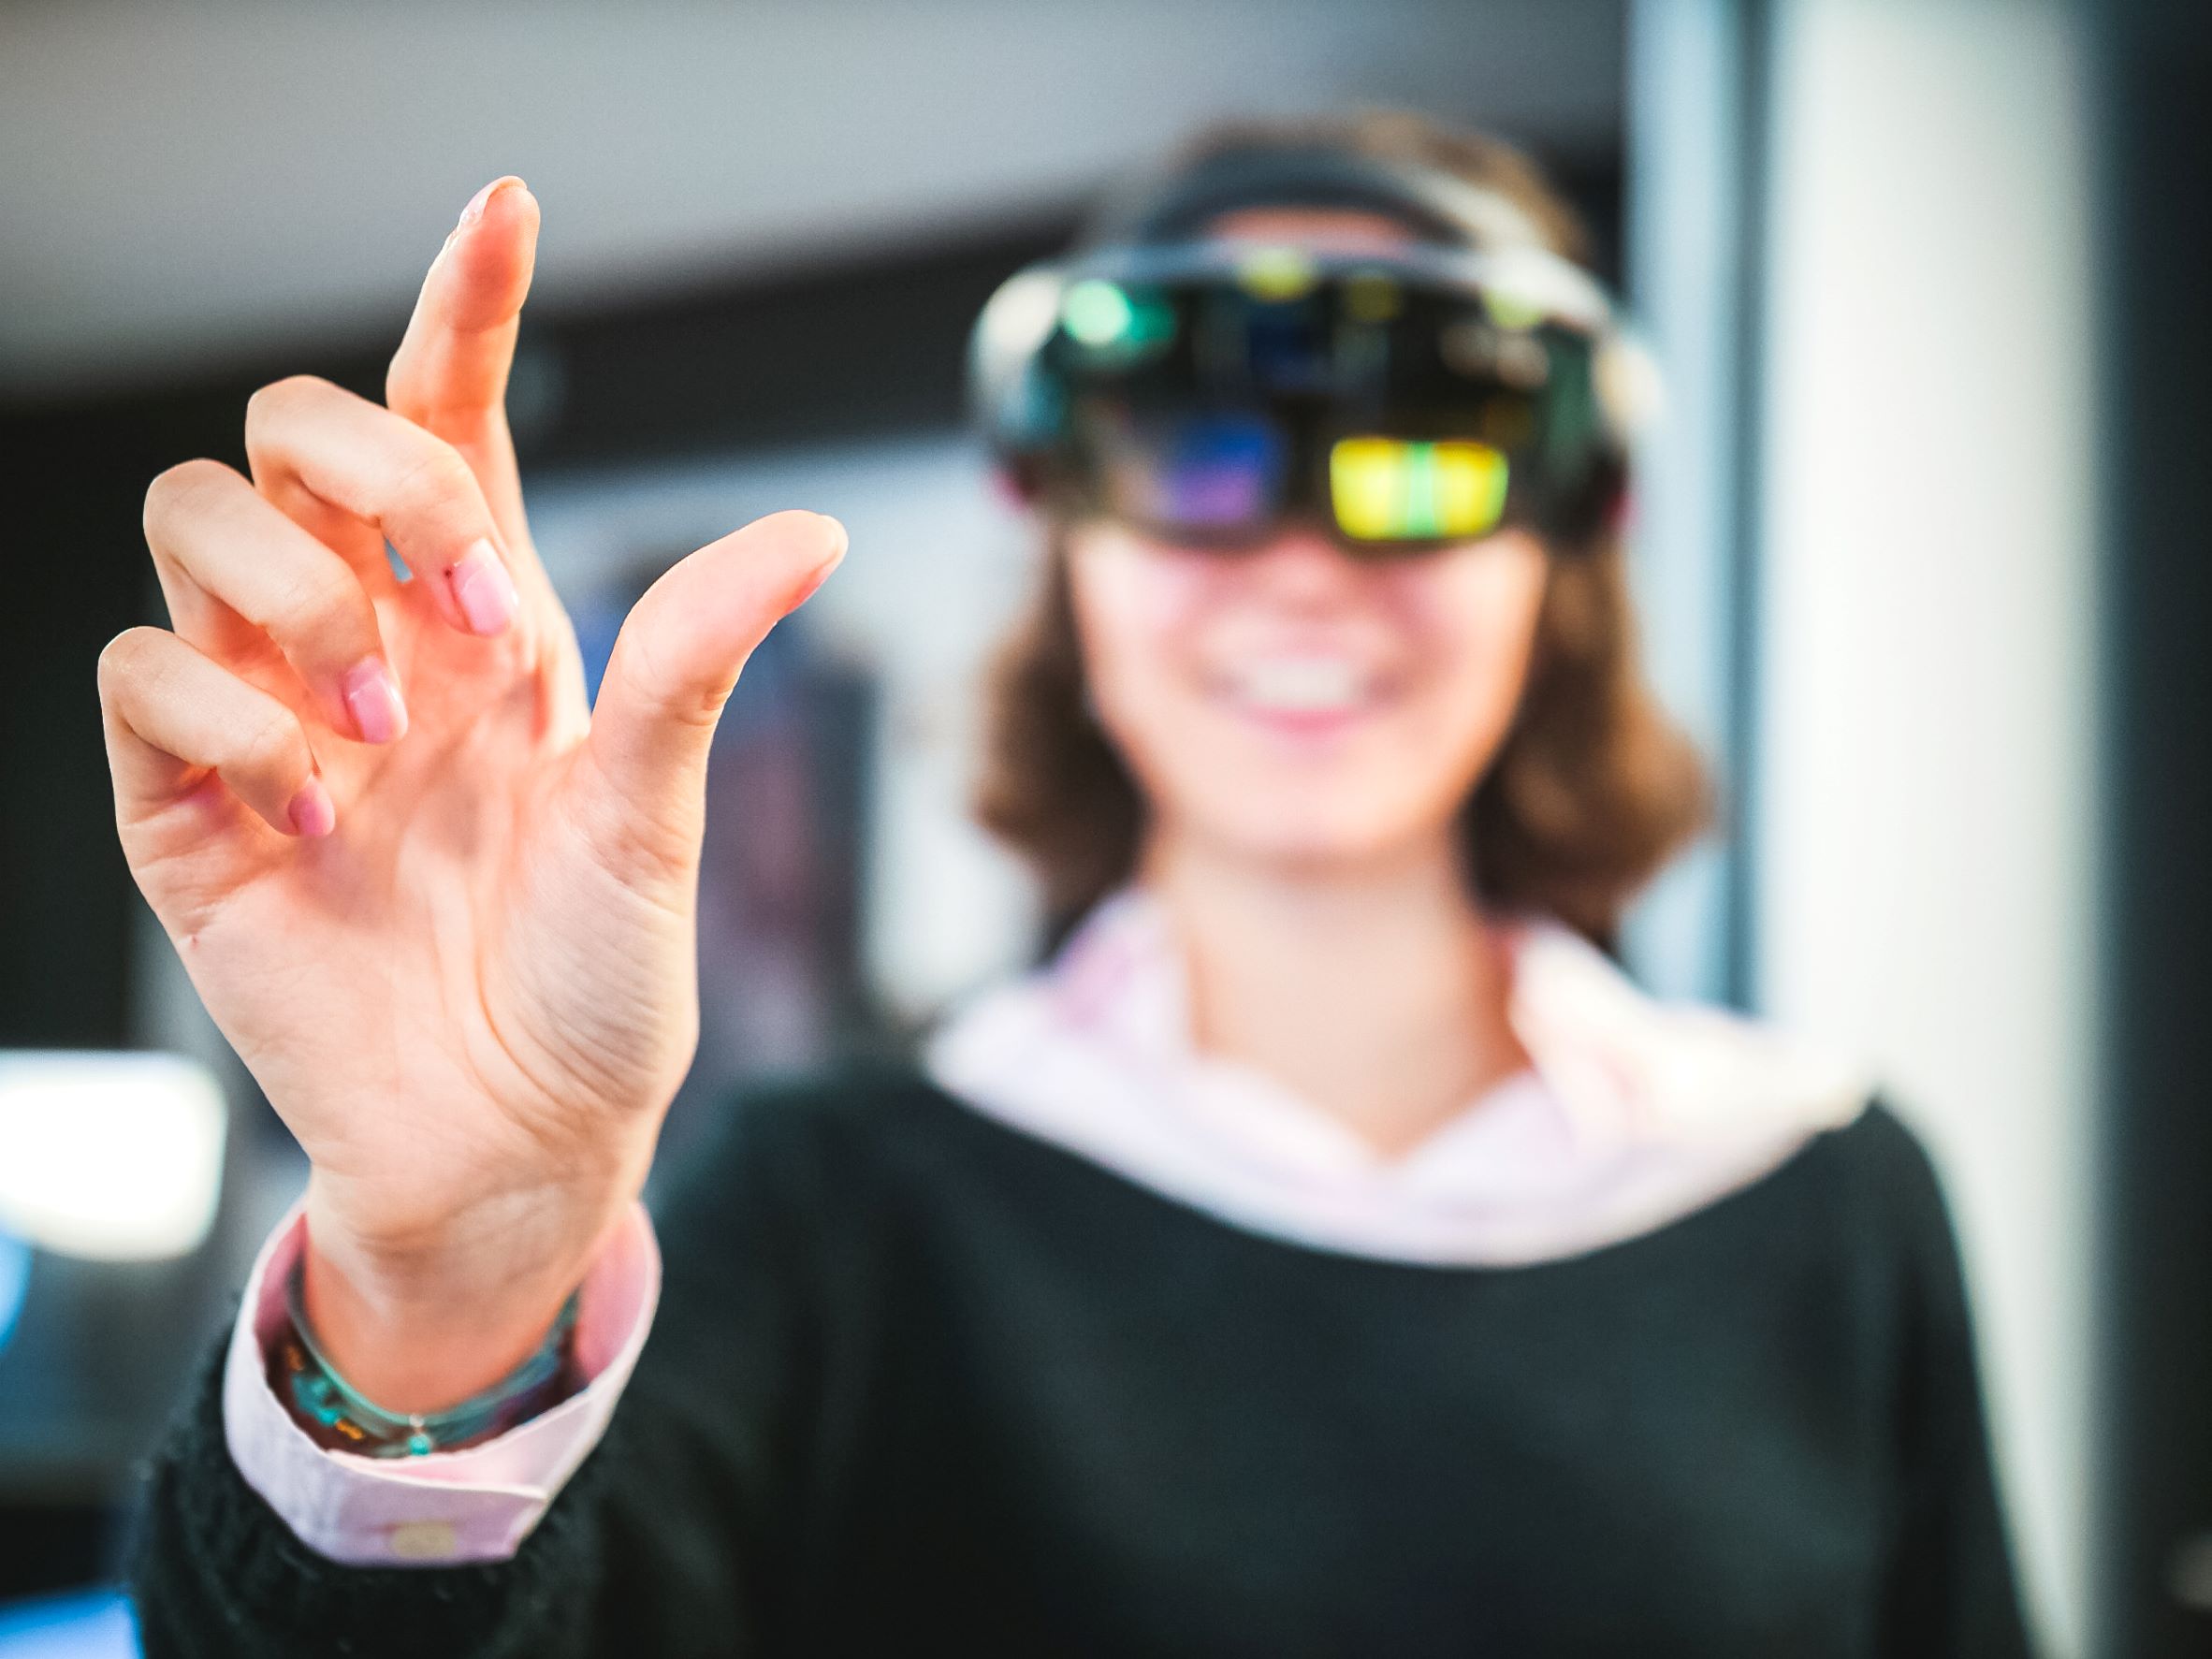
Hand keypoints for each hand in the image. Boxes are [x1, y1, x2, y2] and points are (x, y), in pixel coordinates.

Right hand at [96, 178, 844, 1409]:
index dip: (464, 307)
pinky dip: (220, 712)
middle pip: (291, 425)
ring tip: (385, 724)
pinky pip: (141, 676)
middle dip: (373, 467)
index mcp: (489, 620)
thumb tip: (815, 532)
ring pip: (195, 520)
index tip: (506, 208)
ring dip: (296, 592)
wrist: (522, 1140)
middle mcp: (371, 641)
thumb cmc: (600, 984)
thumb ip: (696, 661)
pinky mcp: (185, 809)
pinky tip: (307, 799)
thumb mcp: (656, 816)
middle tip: (476, 609)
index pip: (450, 418)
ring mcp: (269, 717)